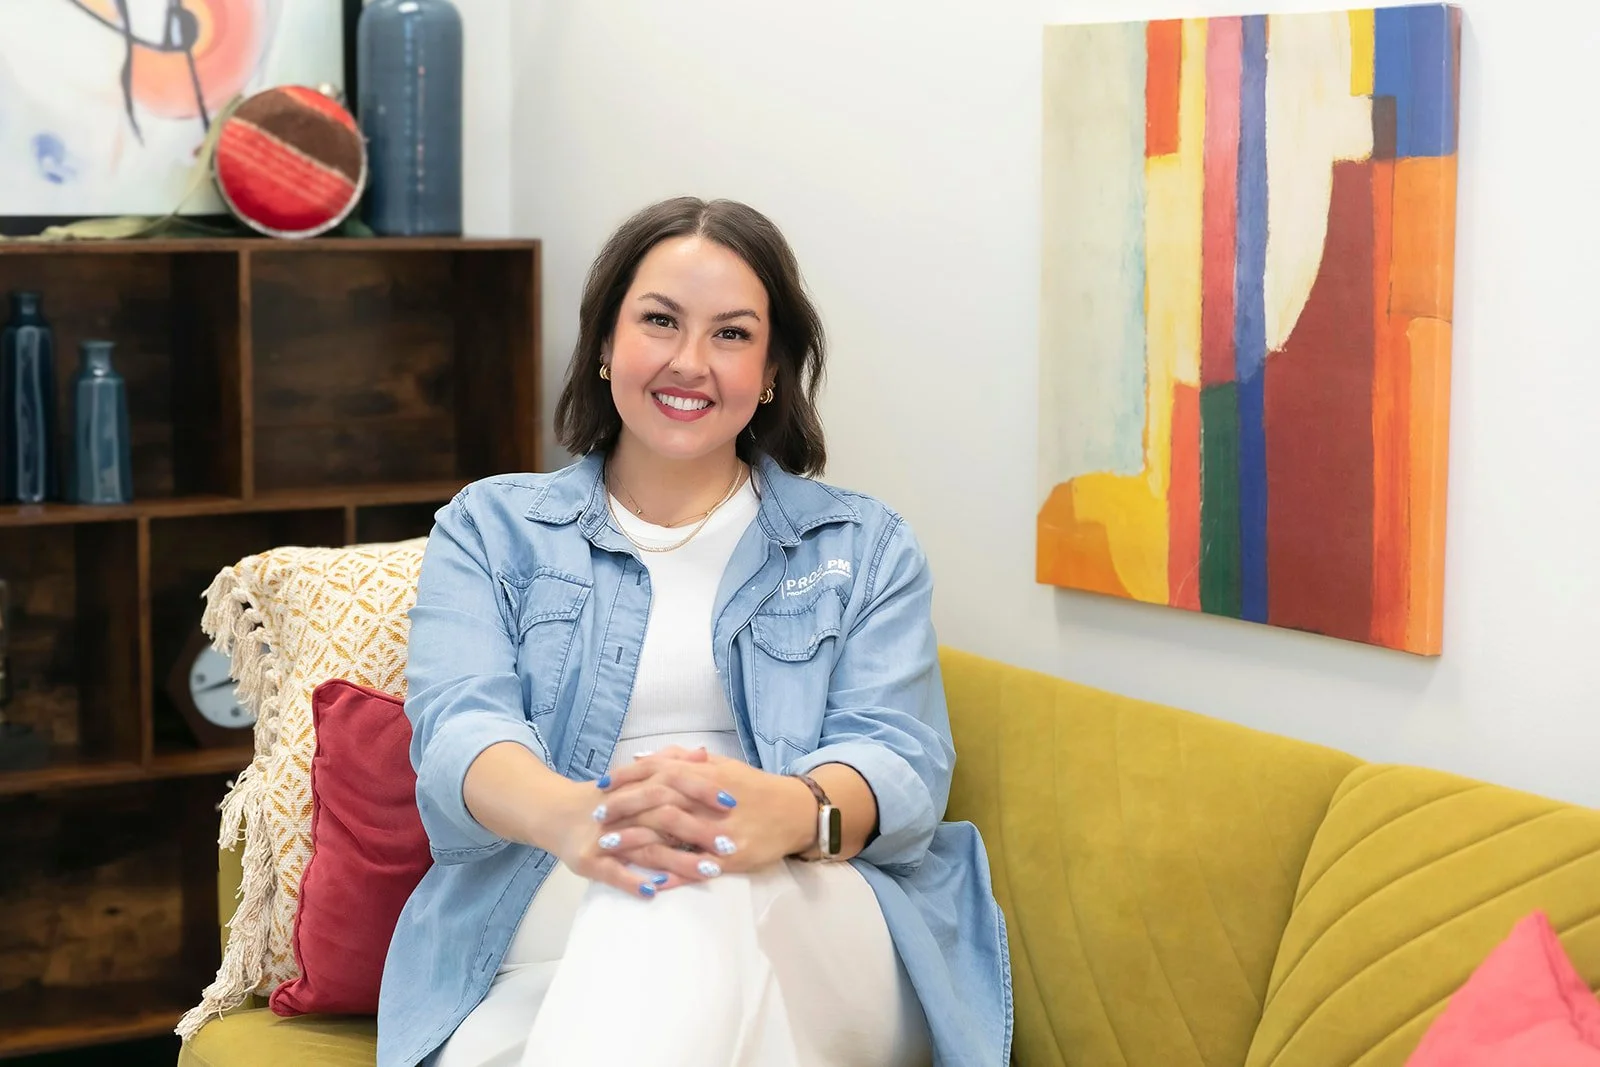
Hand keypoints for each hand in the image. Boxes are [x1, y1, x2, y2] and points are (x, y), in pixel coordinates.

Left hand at [596, 750, 815, 879]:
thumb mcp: (723, 765)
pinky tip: (646, 879)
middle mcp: (710, 800)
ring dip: (636, 839)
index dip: (627, 778)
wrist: (796, 812)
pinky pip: (697, 867)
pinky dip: (671, 873)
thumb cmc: (754, 787)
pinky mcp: (732, 857)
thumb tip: (646, 757)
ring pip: (671, 833)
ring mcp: (720, 830)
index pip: (659, 771)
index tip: (601, 784)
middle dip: (623, 808)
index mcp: (708, 774)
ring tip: (608, 845)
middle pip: (658, 800)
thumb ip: (685, 761)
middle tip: (596, 815)